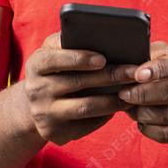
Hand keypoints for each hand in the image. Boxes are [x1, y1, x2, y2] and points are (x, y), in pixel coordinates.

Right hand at [21, 32, 139, 145]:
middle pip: (77, 83)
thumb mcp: (52, 52)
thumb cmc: (53, 70)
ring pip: (85, 107)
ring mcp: (44, 114)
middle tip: (133, 73)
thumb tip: (100, 34)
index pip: (55, 60)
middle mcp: (36, 91)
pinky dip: (105, 116)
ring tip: (132, 93)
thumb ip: (69, 41)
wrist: (33, 106)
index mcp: (35, 65)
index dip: (79, 59)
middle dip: (109, 77)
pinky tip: (118, 106)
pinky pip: (86, 125)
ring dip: (112, 100)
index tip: (103, 58)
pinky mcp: (55, 134)